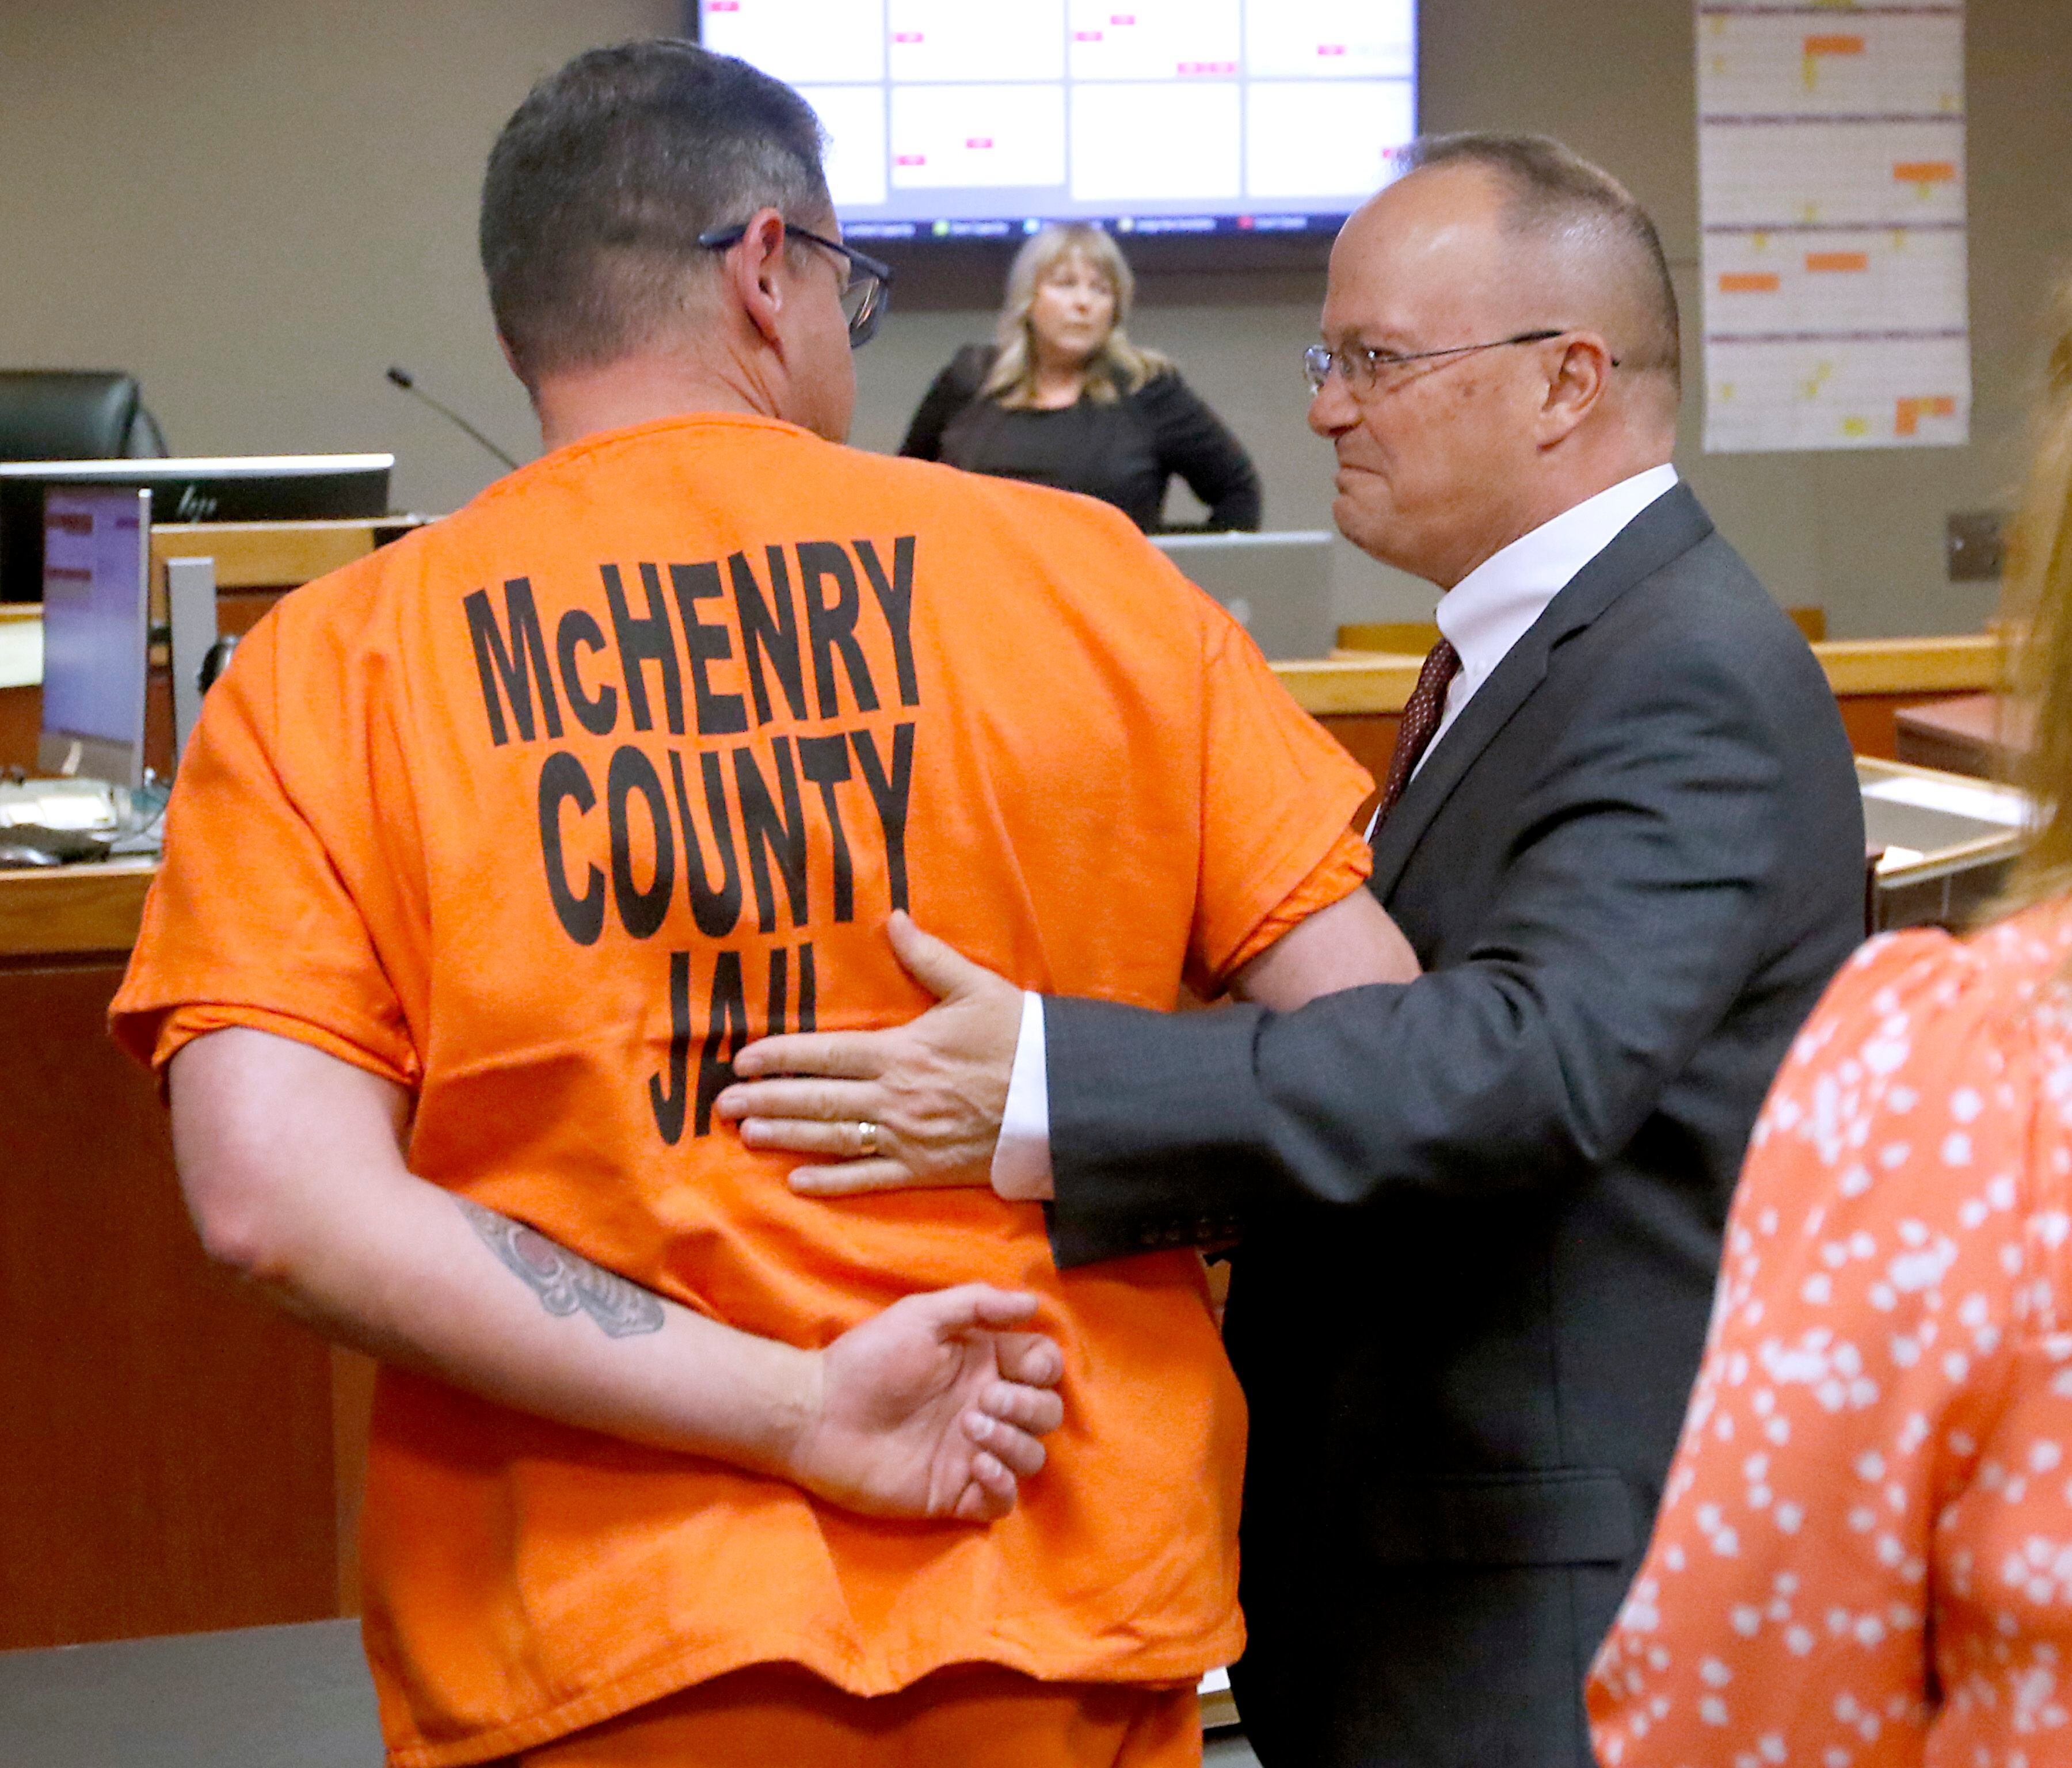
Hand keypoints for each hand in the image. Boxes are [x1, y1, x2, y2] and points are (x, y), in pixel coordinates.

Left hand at [718, 911, 1021, 1197]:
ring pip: (832, 1139)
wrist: (1059, 1100)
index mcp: (900, 1051)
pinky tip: (799, 1181)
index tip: (743, 1060)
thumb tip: (892, 919)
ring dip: (785, 1138)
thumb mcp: (975, 987)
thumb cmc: (1019, 1039)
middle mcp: (894, 1097)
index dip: (779, 1057)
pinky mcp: (925, 1170)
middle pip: (815, 1100)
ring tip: (747, 1136)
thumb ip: (928, 957)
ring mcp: (907, 1137)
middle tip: (723, 1105)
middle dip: (766, 1101)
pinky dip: (832, 1182)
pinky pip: (869, 1179)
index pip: (824, 1054)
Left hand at [785, 1285, 1064, 1521]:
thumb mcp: (920, 1315)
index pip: (1043, 1366)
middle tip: (982, 1403)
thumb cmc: (867, 1360)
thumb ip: (978, 1304)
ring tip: (970, 1431)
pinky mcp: (955, 1492)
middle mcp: (985, 1407)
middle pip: (1046, 1412)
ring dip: (1014, 1442)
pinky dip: (1003, 1484)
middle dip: (1028, 1406)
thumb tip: (1033, 1301)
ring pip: (1032, 1456)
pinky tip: (977, 1467)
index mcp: (983, 1364)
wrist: (818, 1415)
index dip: (1043, 1368)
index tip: (1018, 1368)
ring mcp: (972, 1453)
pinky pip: (1004, 1500)